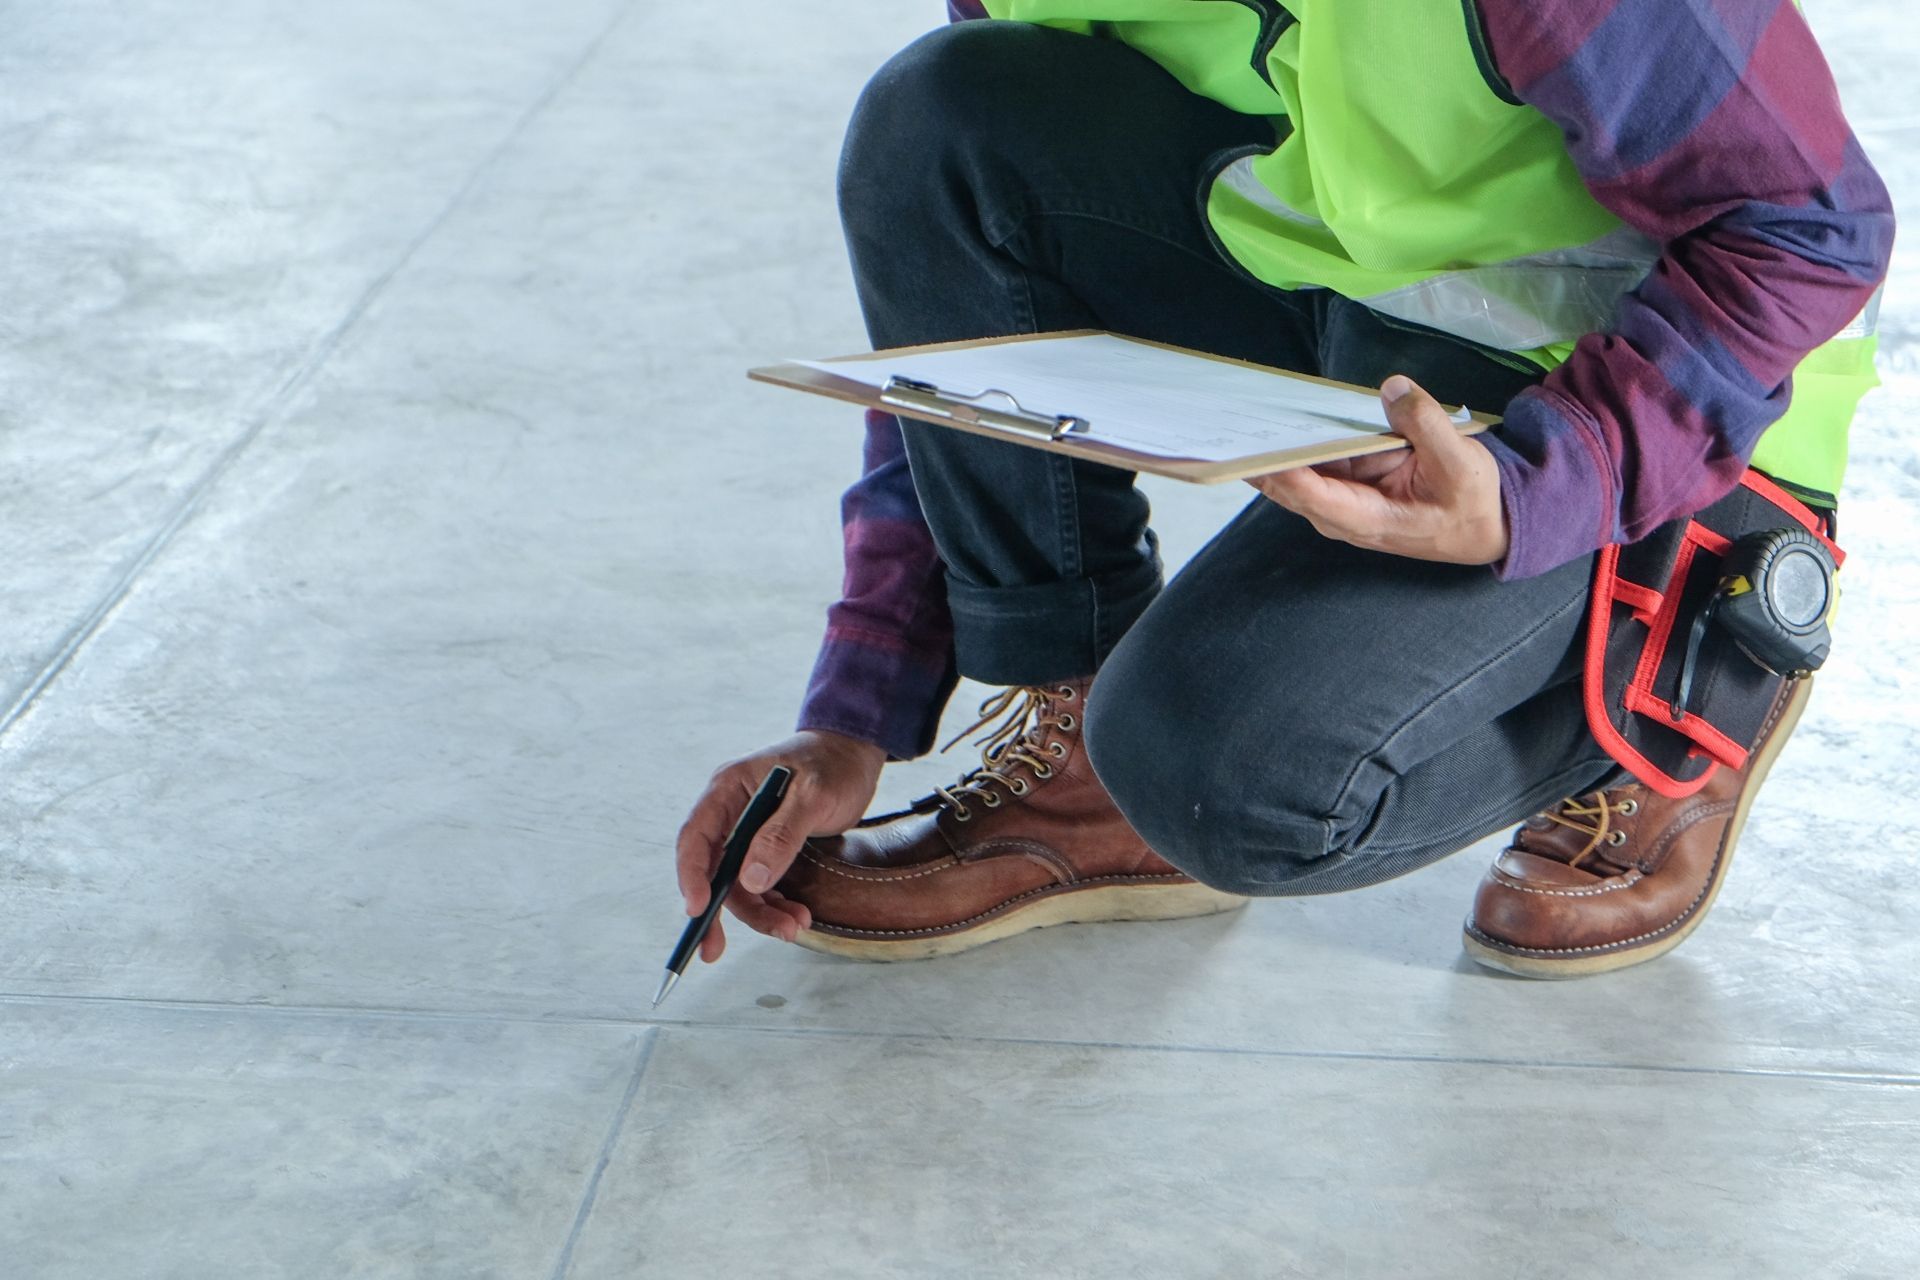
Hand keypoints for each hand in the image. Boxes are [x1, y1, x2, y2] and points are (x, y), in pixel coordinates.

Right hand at [674, 730, 885, 961]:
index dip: (691, 877)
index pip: (695, 837)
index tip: (698, 910)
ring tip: (793, 927)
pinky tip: (796, 916)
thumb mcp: (813, 796)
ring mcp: (748, 832)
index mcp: (728, 789)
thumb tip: (750, 881)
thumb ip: (781, 836)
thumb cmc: (833, 764)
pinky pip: (760, 884)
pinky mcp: (767, 847)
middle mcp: (731, 812)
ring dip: (761, 912)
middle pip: (713, 870)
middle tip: (715, 951)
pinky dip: (775, 905)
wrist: (854, 754)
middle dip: (720, 911)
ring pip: (740, 884)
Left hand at [1248, 375, 1509, 564]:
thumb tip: (1393, 388)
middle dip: (1259, 459)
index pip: (1314, 497)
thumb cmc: (1472, 503)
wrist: (1487, 525)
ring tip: (1238, 413)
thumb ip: (1426, 425)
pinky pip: (1314, 459)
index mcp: (1368, 520)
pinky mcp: (1348, 481)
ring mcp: (1343, 498)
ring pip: (1295, 472)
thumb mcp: (1461, 462)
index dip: (1283, 473)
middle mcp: (1344, 514)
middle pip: (1290, 486)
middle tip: (1225, 427)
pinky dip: (1296, 440)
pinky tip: (1275, 414)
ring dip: (1270, 447)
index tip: (1257, 450)